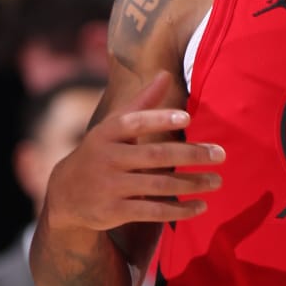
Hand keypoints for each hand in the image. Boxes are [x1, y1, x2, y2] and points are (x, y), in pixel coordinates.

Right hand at [42, 75, 223, 236]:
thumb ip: (141, 103)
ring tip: (216, 181)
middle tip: (220, 154)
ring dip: (191, 184)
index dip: (159, 119)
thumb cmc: (99, 153)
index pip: (134, 122)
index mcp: (106, 134)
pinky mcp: (114, 212)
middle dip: (190, 155)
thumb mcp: (112, 127)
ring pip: (157, 185)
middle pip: (154, 155)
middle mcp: (107, 159)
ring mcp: (109, 187)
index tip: (187, 118)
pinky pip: (152, 211)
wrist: (65, 194)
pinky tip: (201, 206)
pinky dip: (178, 210)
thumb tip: (165, 73)